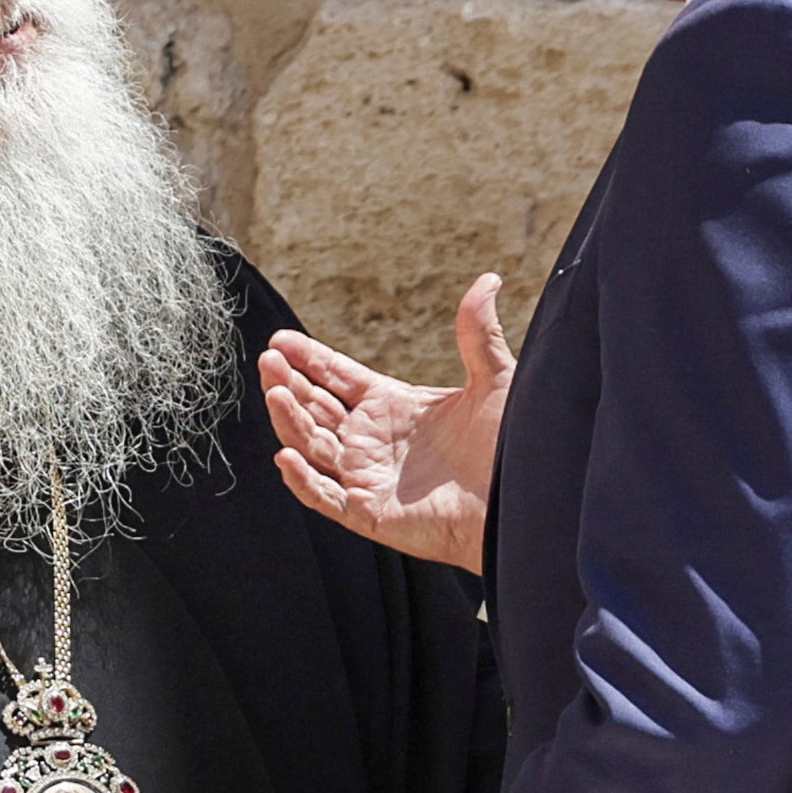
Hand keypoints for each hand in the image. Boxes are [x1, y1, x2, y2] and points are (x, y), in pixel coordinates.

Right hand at [260, 281, 511, 573]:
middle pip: (314, 407)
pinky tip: (286, 456)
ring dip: (289, 421)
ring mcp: (366, 476)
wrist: (522, 504)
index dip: (307, 358)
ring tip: (275, 392)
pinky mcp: (368, 512)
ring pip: (312, 446)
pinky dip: (303, 480)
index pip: (336, 377)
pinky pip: (325, 497)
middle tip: (268, 360)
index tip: (279, 340)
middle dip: (288, 383)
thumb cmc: (511, 450)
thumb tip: (488, 280)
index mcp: (391, 405)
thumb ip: (478, 334)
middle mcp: (371, 439)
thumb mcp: (494, 381)